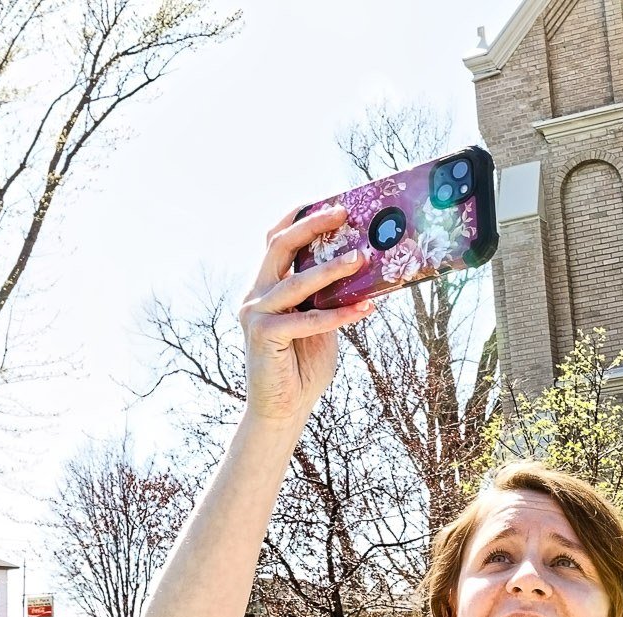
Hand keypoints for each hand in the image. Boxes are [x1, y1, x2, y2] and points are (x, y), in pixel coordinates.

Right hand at [241, 206, 376, 425]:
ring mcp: (256, 312)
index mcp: (267, 287)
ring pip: (296, 281)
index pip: (275, 242)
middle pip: (279, 248)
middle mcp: (256, 294)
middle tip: (345, 214)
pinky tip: (366, 309)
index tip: (327, 202)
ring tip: (362, 257)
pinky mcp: (263, 334)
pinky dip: (339, 314)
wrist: (285, 408)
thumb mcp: (321, 323)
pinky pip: (308, 319)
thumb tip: (361, 270)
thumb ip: (330, 297)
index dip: (298, 218)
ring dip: (332, 269)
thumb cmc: (304, 366)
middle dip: (312, 227)